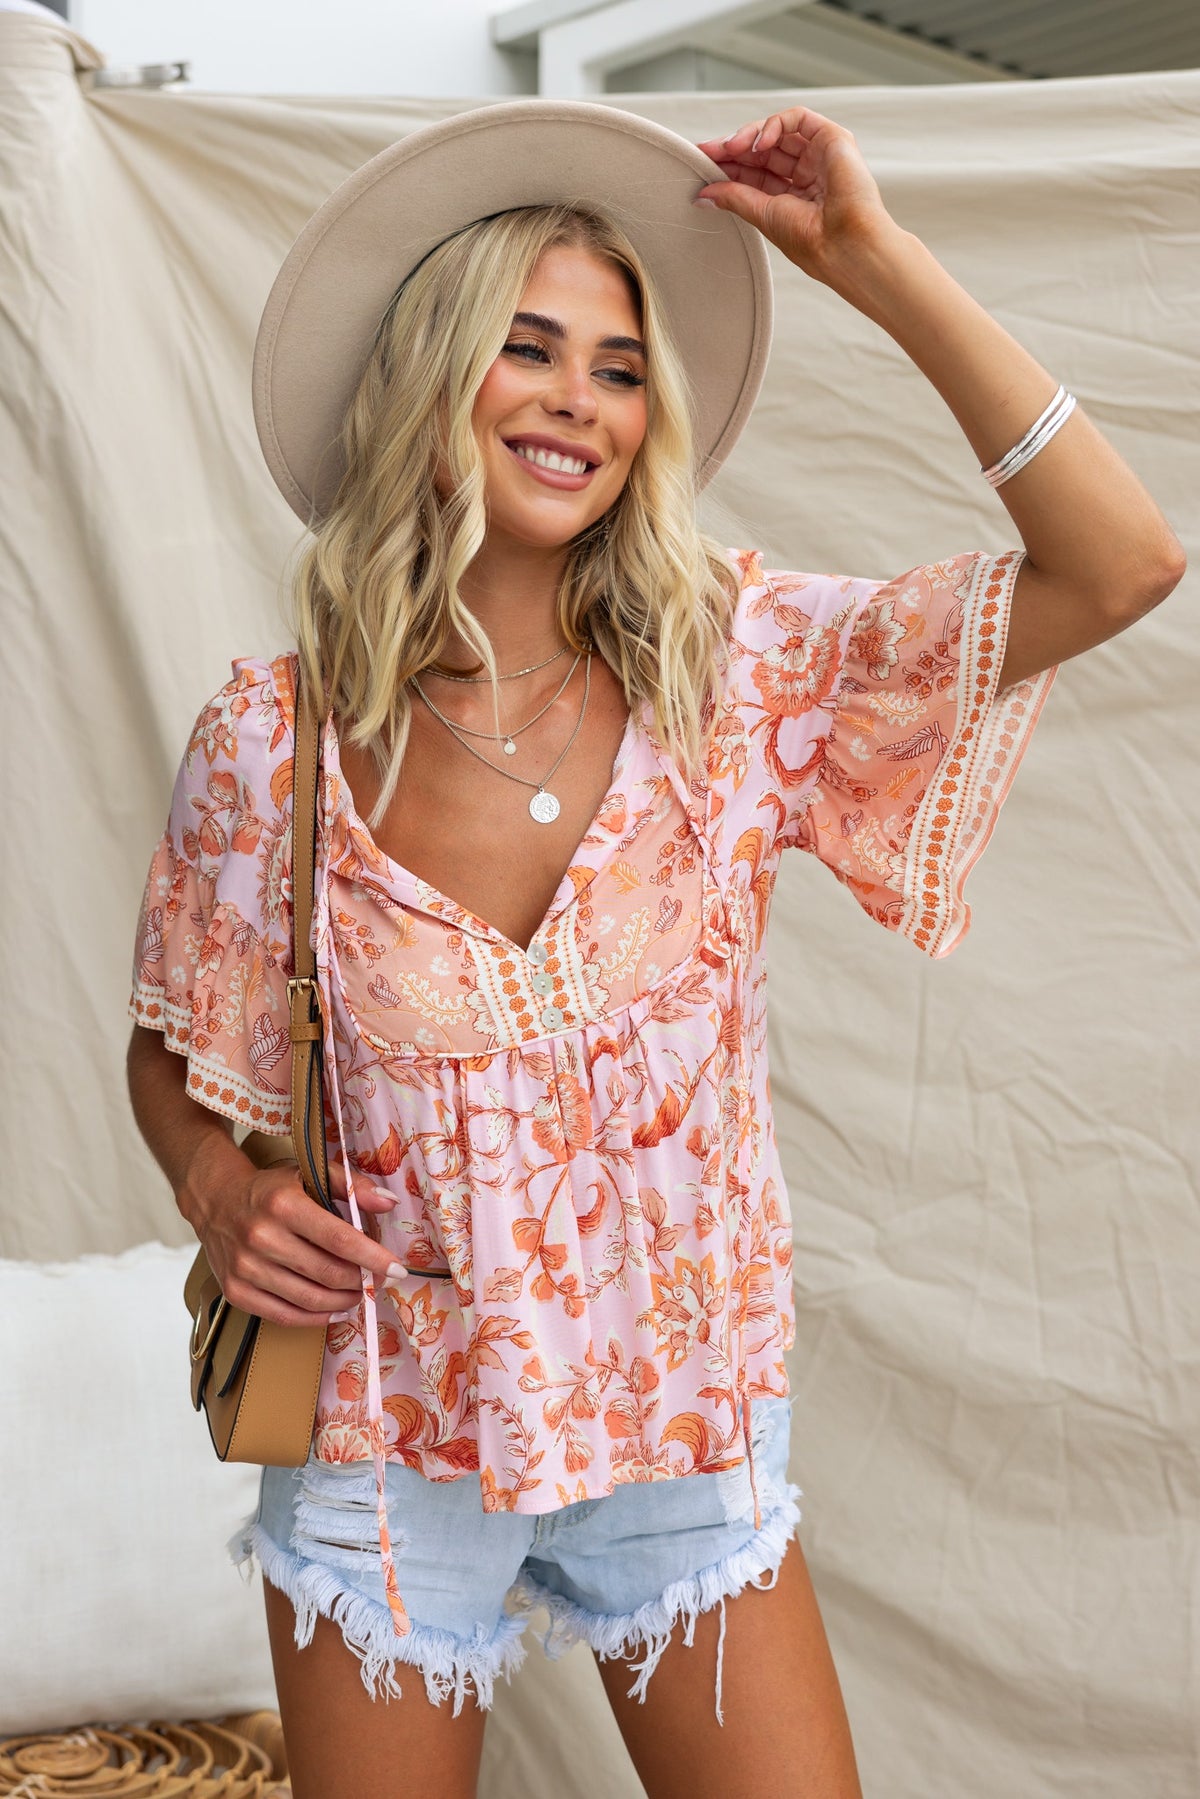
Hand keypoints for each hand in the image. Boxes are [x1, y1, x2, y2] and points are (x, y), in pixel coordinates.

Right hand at [194, 1152, 404, 1328]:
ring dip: (343, 1301)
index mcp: (283, 1205)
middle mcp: (261, 1238)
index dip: (372, 1258)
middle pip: (327, 1273)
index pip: (339, 1239)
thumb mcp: (310, 1174)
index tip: (398, 1269)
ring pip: (308, 1299)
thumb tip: (389, 1202)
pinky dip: (316, 1318)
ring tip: (358, 1293)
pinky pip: (283, 1316)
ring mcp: (245, 1268)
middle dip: (361, 1281)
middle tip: (378, 1280)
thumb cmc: (272, 1189)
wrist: (216, 1201)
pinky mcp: (235, 1291)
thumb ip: (352, 1185)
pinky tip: (335, 1311)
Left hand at [695, 107, 895, 282]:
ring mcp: (819, 156)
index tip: (701, 164)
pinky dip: (774, 125)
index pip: (755, 173)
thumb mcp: (763, 214)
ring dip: (748, 136)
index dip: (728, 166)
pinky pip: (798, 119)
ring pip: (778, 132)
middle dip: (733, 149)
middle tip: (707, 152)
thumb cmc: (812, 240)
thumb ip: (734, 198)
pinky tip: (758, 143)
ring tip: (729, 147)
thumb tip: (703, 195)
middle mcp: (806, 175)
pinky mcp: (832, 138)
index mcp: (792, 197)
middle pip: (763, 151)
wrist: (844, 244)